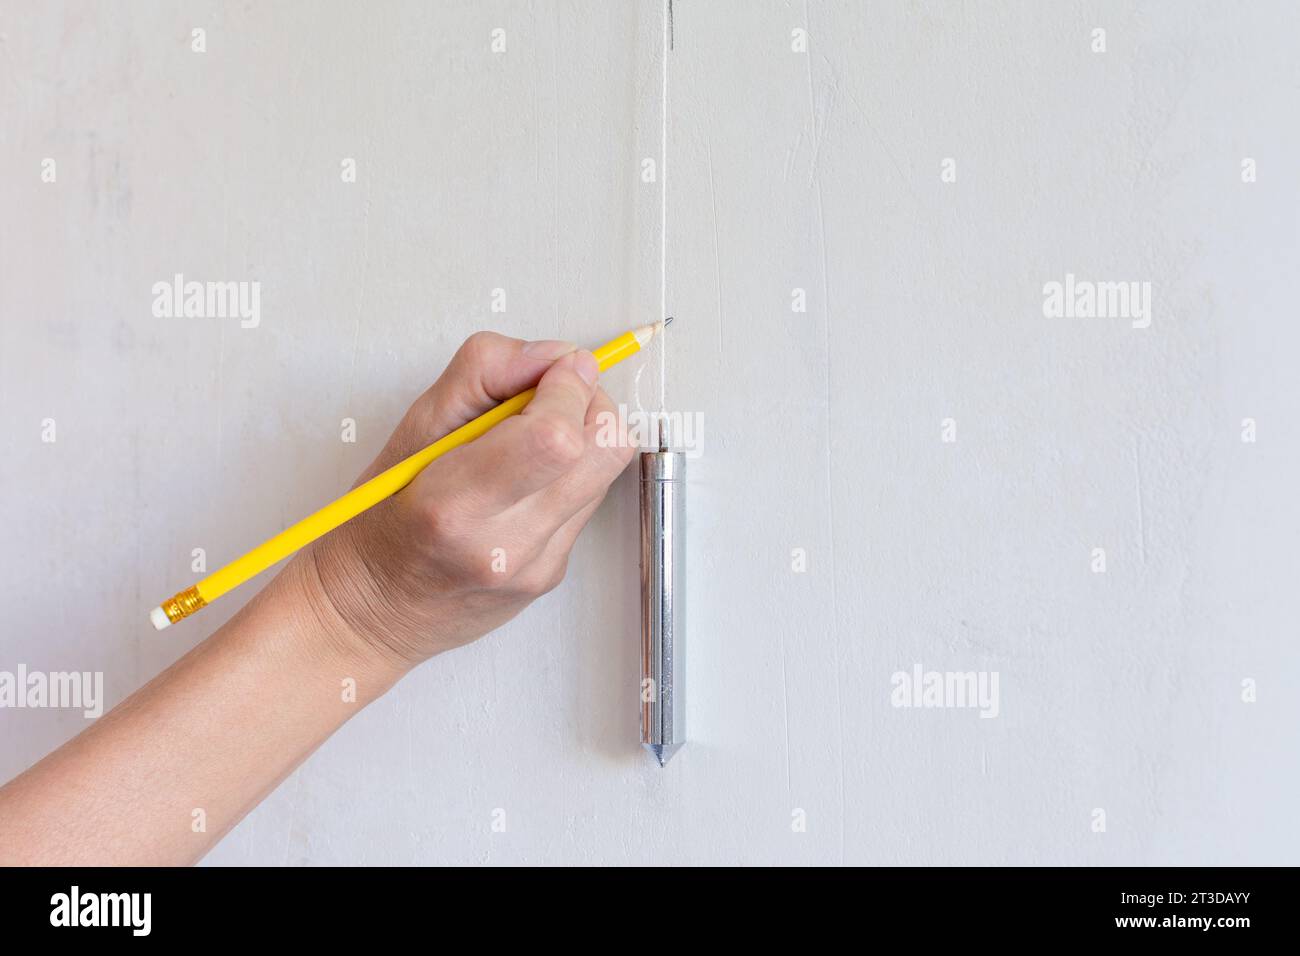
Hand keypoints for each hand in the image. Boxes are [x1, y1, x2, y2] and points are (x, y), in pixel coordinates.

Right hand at [291, 332, 634, 675]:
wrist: (371, 612)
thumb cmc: (377, 520)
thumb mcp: (410, 428)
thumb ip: (483, 373)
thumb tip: (554, 355)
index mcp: (457, 507)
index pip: (557, 436)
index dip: (567, 387)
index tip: (550, 371)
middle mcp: (507, 546)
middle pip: (607, 449)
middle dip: (589, 402)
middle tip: (547, 398)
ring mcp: (538, 566)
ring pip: (608, 469)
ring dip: (583, 435)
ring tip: (528, 439)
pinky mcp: (554, 573)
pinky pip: (589, 500)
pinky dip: (569, 473)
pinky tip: (523, 481)